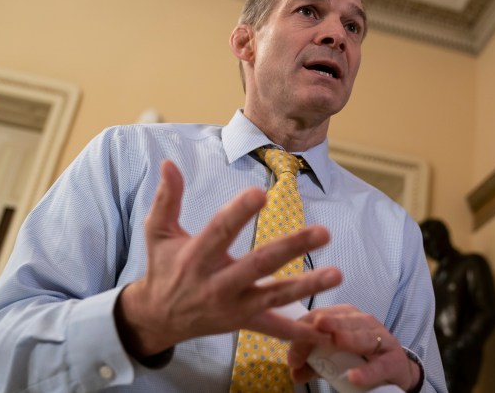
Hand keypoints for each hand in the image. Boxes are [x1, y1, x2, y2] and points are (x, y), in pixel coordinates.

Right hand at [115, 160, 341, 357]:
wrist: (157, 318)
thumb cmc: (163, 268)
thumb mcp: (157, 232)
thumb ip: (167, 198)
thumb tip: (169, 163)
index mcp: (196, 256)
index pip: (220, 231)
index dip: (239, 212)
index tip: (261, 193)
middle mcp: (217, 283)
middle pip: (259, 264)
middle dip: (292, 247)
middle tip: (323, 232)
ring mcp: (233, 306)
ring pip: (274, 296)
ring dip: (307, 286)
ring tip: (337, 273)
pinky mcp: (243, 323)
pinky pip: (274, 329)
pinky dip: (299, 332)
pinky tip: (324, 331)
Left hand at [287, 305, 420, 390]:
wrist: (395, 369)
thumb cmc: (361, 358)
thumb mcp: (334, 359)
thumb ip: (313, 363)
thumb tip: (294, 372)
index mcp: (346, 317)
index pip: (321, 316)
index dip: (305, 331)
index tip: (293, 356)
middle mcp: (363, 322)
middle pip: (342, 321)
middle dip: (327, 326)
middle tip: (314, 328)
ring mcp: (381, 339)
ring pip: (363, 337)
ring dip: (349, 338)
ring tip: (336, 340)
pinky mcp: (393, 360)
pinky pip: (378, 366)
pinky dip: (366, 371)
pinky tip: (354, 376)